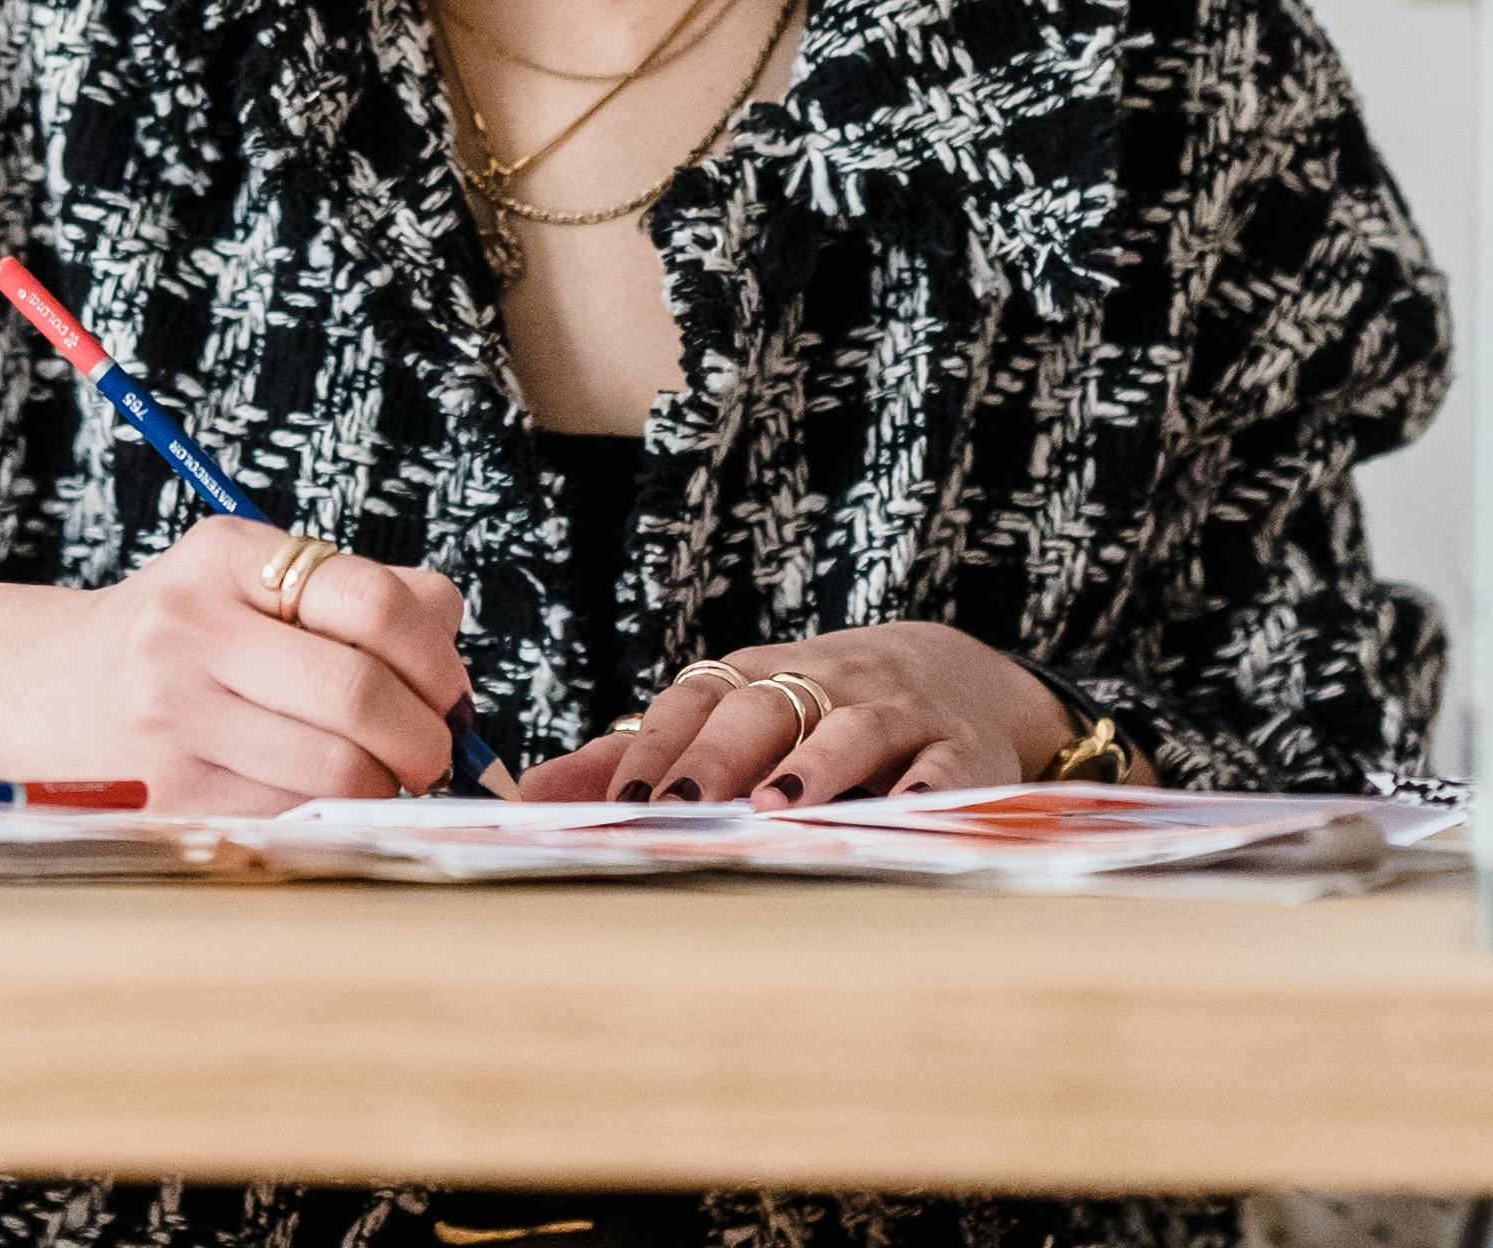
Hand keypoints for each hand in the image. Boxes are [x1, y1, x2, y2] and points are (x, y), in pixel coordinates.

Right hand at [25, 520, 473, 812]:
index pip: (370, 601)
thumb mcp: (257, 578)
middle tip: (434, 752)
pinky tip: (322, 797)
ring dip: (386, 785)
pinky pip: (294, 816)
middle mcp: (189, 629)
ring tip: (381, 774)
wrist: (58, 690)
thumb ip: (367, 598)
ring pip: (335, 771)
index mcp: (225, 556)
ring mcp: (173, 717)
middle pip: (358, 694)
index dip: (434, 658)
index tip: (449, 691)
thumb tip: (453, 664)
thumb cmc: (190, 637)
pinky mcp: (170, 795)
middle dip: (424, 738)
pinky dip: (331, 815)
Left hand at [510, 622, 1082, 804]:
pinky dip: (925, 792)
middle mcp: (827, 683)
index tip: (623, 799)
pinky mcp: (964, 750)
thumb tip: (528, 794)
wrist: (963, 673)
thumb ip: (637, 757)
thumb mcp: (736, 717)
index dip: (661, 744)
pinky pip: (945, 768)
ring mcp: (899, 712)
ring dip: (814, 767)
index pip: (700, 696)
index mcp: (762, 678)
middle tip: (681, 811)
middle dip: (719, 757)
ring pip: (854, 728)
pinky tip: (902, 818)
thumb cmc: (823, 710)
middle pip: (766, 706)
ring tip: (776, 809)